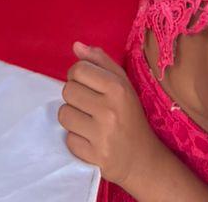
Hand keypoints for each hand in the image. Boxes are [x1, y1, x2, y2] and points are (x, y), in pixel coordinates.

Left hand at [60, 43, 160, 190]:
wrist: (143, 160)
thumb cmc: (130, 116)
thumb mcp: (123, 84)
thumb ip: (100, 61)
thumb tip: (76, 46)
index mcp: (117, 88)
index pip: (78, 69)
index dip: (77, 75)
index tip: (85, 84)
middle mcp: (109, 110)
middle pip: (68, 90)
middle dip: (74, 96)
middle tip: (88, 105)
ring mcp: (102, 135)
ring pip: (64, 114)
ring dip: (72, 118)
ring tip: (87, 121)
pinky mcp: (95, 156)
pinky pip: (68, 139)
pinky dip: (76, 139)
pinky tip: (89, 139)